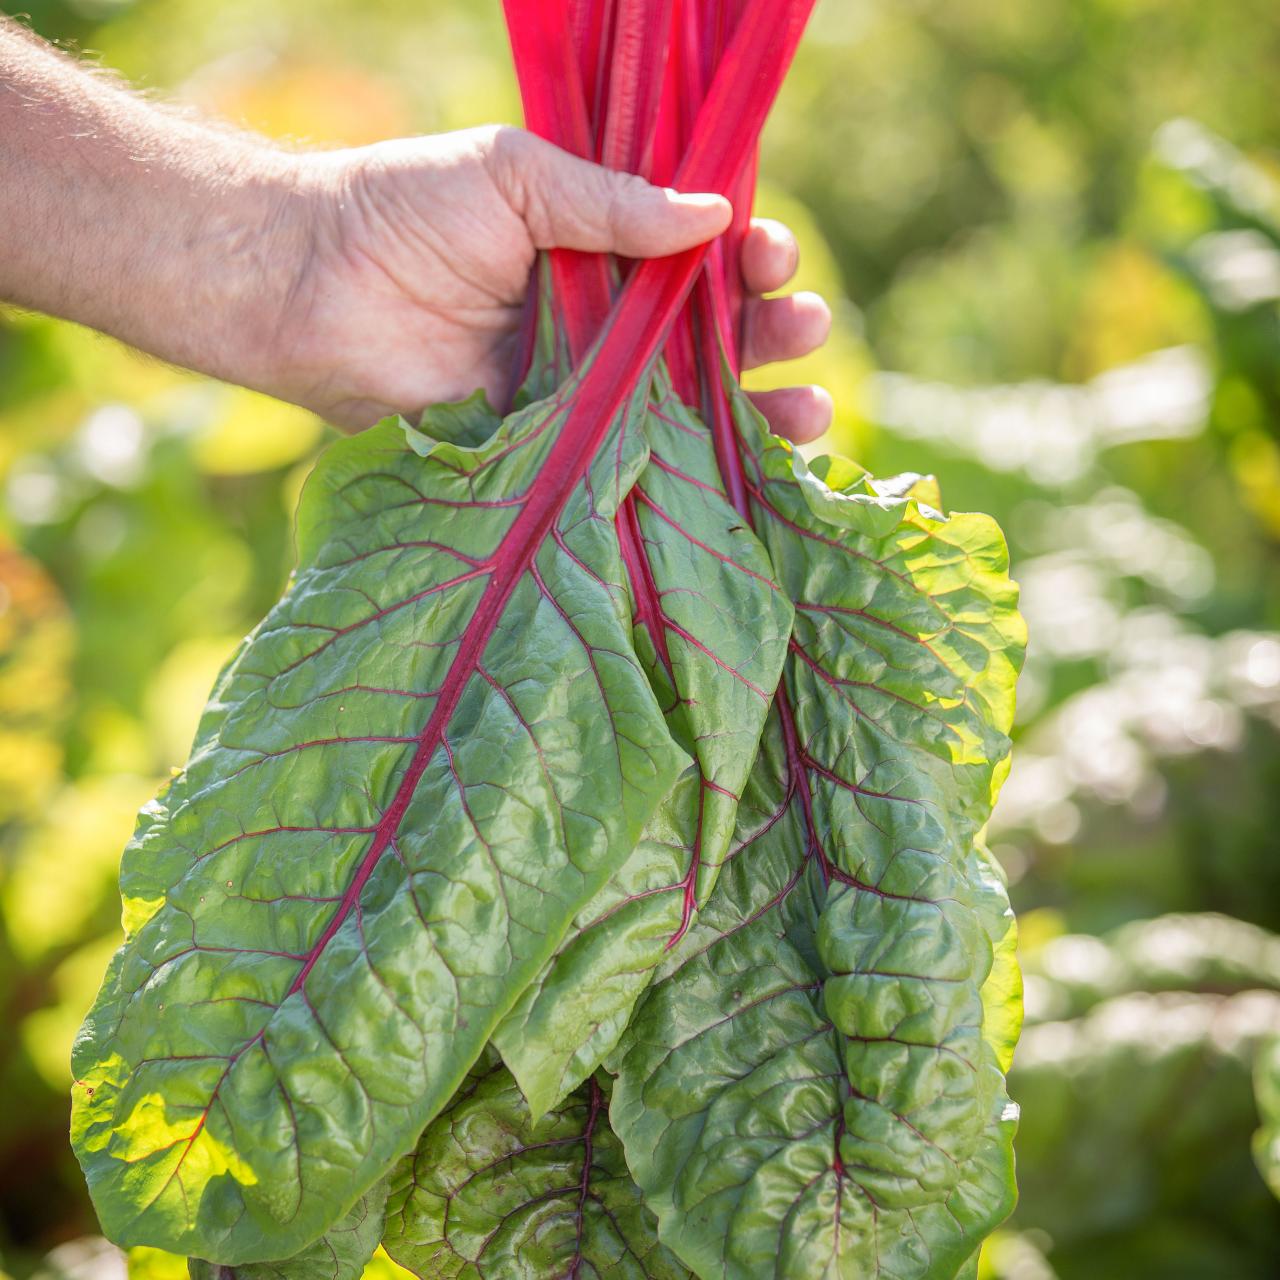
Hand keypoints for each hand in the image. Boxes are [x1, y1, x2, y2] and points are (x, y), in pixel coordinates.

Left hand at [273, 126, 832, 438]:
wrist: (314, 290)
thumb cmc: (405, 212)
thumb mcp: (516, 177)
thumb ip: (611, 200)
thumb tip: (716, 211)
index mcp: (602, 249)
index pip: (701, 256)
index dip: (750, 258)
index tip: (771, 255)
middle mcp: (604, 324)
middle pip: (714, 337)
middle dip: (774, 333)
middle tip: (802, 327)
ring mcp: (583, 393)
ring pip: (689, 408)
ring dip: (760, 410)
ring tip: (810, 410)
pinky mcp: (554, 452)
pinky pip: (631, 465)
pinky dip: (689, 474)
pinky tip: (746, 477)